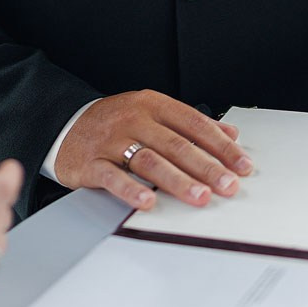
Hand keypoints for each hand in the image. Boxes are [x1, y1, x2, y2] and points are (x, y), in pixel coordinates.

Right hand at [54, 90, 251, 210]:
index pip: (193, 123)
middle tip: (228, 185)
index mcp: (151, 104)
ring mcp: (112, 140)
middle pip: (176, 144)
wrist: (66, 125)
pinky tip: (148, 201)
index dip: (220, 144)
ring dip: (178, 180)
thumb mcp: (151, 112)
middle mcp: (134, 119)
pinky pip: (113, 177)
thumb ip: (189, 123)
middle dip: (206, 167)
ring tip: (200, 196)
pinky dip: (131, 189)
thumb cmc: (115, 122)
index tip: (242, 164)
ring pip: (149, 160)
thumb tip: (230, 134)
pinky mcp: (92, 162)